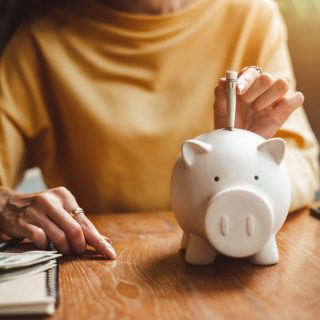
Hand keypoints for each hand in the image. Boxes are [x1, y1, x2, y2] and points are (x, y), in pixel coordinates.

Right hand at [0, 187, 115, 258]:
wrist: (8, 204)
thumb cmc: (42, 210)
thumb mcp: (62, 210)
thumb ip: (81, 224)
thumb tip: (105, 239)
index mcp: (64, 196)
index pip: (85, 221)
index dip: (99, 240)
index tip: (109, 253)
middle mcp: (51, 201)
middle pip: (75, 229)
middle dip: (80, 245)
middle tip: (79, 251)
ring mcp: (36, 211)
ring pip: (59, 237)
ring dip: (65, 249)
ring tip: (65, 250)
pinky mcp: (23, 222)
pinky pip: (40, 240)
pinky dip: (46, 247)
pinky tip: (46, 244)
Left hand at [214, 67, 303, 137]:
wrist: (236, 142)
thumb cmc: (228, 124)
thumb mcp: (220, 110)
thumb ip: (220, 95)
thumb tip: (223, 80)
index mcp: (247, 83)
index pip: (251, 72)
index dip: (245, 79)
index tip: (237, 90)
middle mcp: (262, 88)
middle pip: (267, 77)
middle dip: (254, 90)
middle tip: (246, 102)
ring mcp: (275, 98)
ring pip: (283, 83)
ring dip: (268, 96)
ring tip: (257, 109)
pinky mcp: (285, 109)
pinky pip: (297, 98)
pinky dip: (288, 102)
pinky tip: (274, 111)